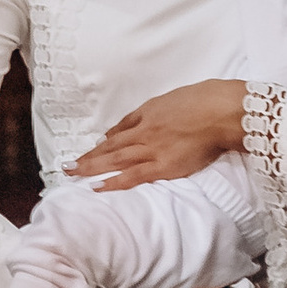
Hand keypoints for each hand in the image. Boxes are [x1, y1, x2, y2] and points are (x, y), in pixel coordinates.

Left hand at [72, 80, 248, 188]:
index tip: (85, 154)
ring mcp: (152, 150)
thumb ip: (142, 116)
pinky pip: (134, 176)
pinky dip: (115, 181)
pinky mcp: (164, 166)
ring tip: (73, 175)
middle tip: (66, 168)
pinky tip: (98, 186)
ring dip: (92, 168)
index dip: (99, 146)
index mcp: (145, 117)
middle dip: (87, 158)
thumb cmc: (200, 102)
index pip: (116, 134)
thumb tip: (121, 129)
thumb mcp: (165, 101)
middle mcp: (144, 133)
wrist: (220, 111)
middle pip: (110, 148)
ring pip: (116, 161)